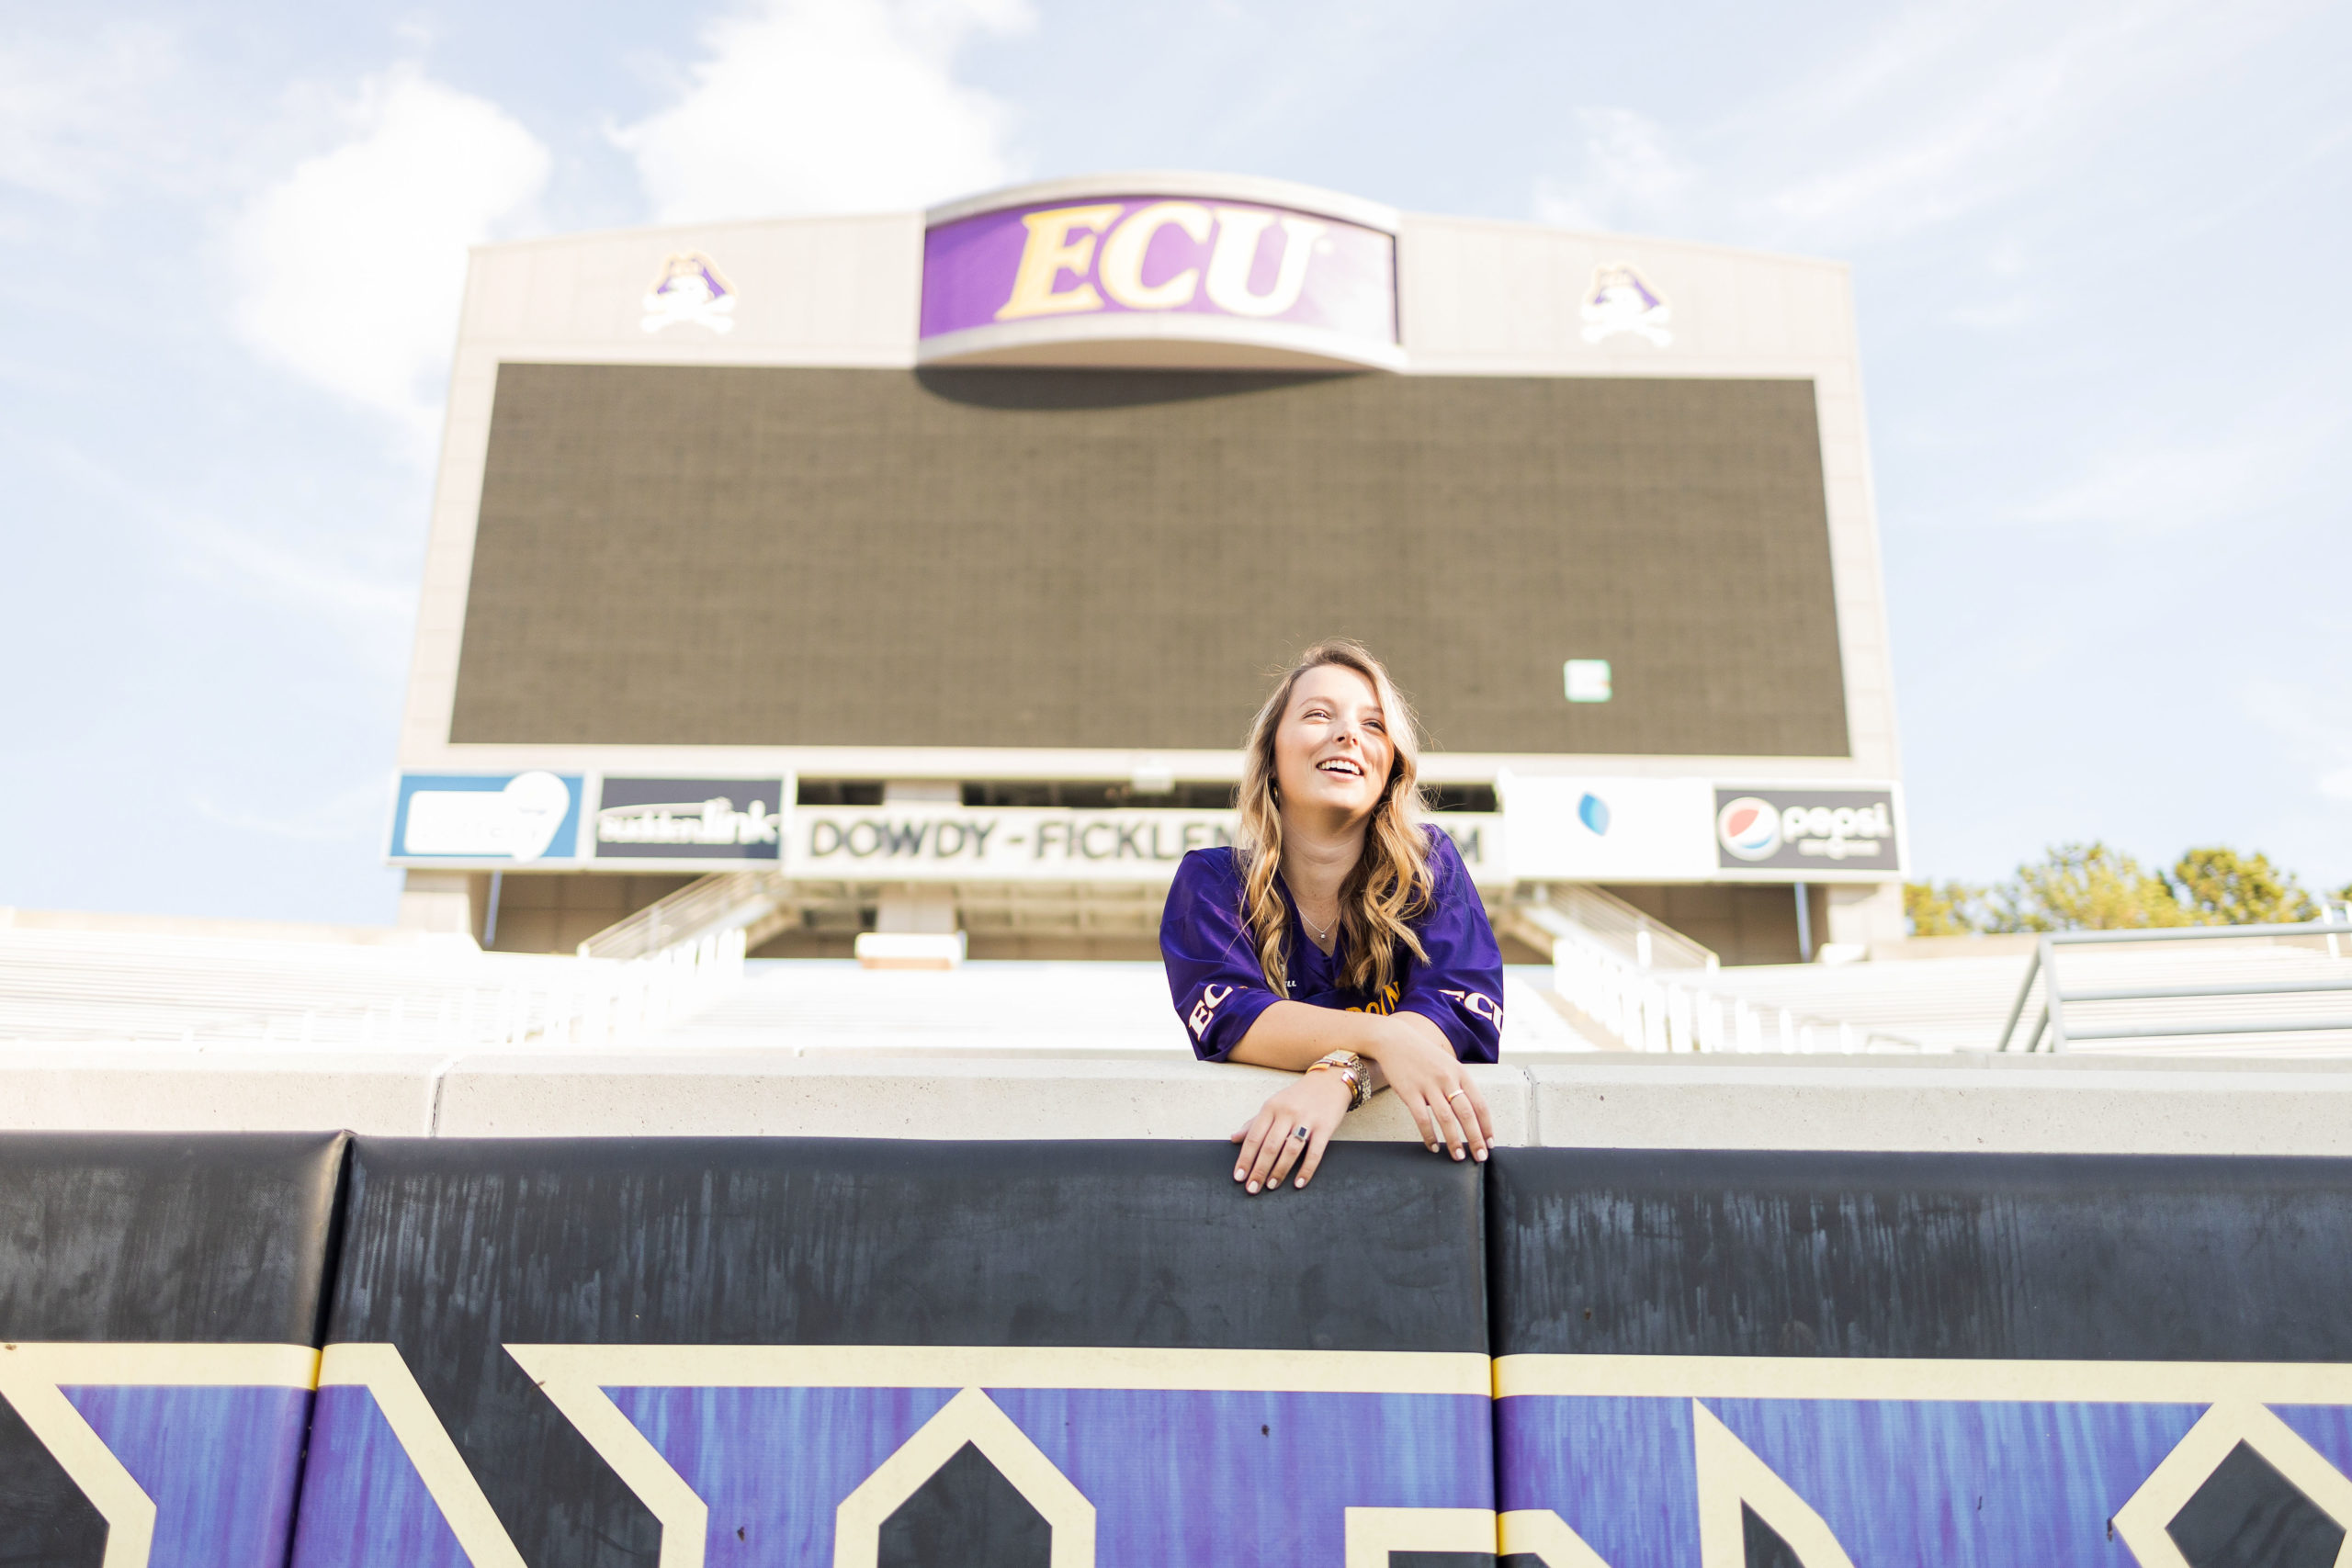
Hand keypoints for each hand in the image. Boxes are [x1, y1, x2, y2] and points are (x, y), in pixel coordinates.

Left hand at [1231, 1068, 1352, 1193]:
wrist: (1329, 1081)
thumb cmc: (1298, 1097)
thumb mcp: (1273, 1104)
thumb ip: (1254, 1123)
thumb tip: (1234, 1138)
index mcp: (1271, 1108)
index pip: (1254, 1137)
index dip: (1245, 1159)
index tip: (1238, 1177)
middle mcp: (1287, 1113)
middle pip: (1269, 1146)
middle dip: (1259, 1170)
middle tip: (1252, 1189)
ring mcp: (1307, 1120)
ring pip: (1290, 1150)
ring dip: (1279, 1171)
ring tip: (1271, 1186)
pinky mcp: (1325, 1127)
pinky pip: (1314, 1152)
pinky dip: (1306, 1169)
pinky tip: (1299, 1183)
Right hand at [1361, 1017, 1491, 1162]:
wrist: (1394, 1040)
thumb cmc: (1422, 1055)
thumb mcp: (1447, 1064)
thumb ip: (1459, 1085)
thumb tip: (1470, 1113)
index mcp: (1460, 1073)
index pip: (1480, 1104)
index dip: (1487, 1126)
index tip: (1490, 1143)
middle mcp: (1447, 1079)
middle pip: (1467, 1114)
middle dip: (1476, 1139)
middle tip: (1480, 1156)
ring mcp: (1428, 1085)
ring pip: (1446, 1119)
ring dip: (1454, 1141)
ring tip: (1458, 1157)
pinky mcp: (1410, 1092)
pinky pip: (1422, 1119)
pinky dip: (1429, 1136)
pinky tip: (1433, 1146)